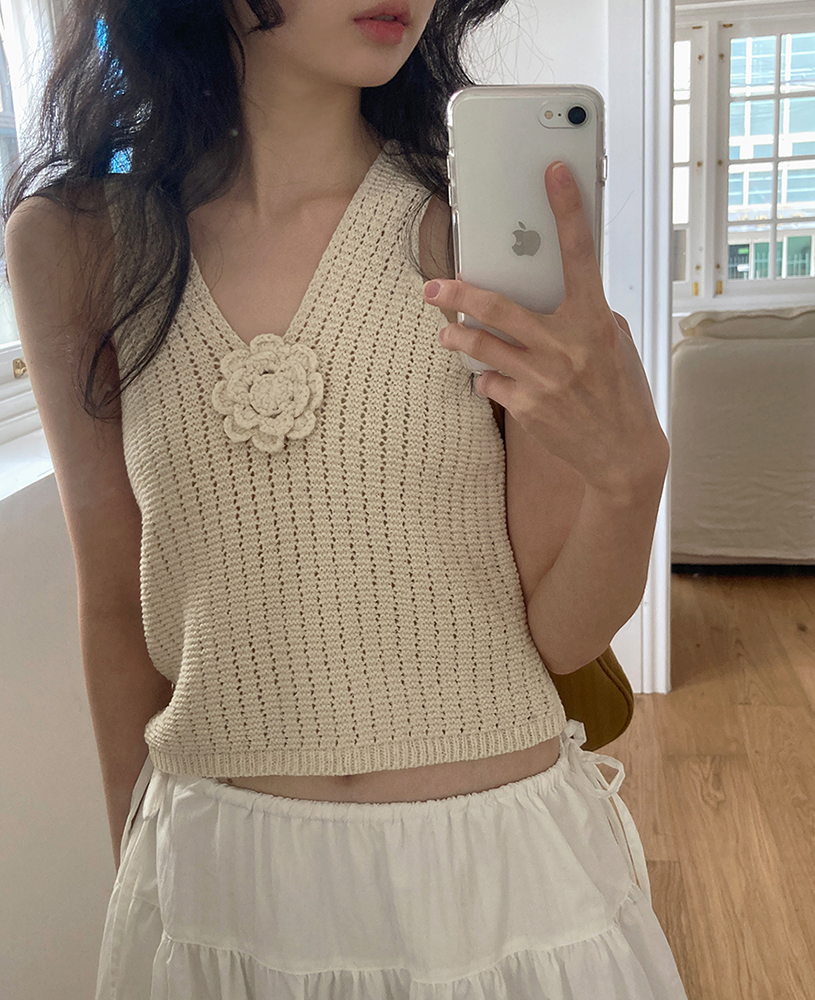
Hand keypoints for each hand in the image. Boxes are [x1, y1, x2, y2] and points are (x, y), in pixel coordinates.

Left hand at [423, 160, 668, 499]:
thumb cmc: (622, 394)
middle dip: (458, 292)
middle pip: (499, 307)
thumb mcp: (615, 345)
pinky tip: (491, 376)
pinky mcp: (526, 408)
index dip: (568, 209)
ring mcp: (542, 379)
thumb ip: (584, 314)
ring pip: (481, 346)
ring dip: (456, 335)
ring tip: (445, 331)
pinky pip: (489, 382)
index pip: (580, 255)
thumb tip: (548, 292)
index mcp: (595, 322)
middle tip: (432, 287)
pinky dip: (487, 376)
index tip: (554, 172)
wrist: (624, 455)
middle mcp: (566, 347)